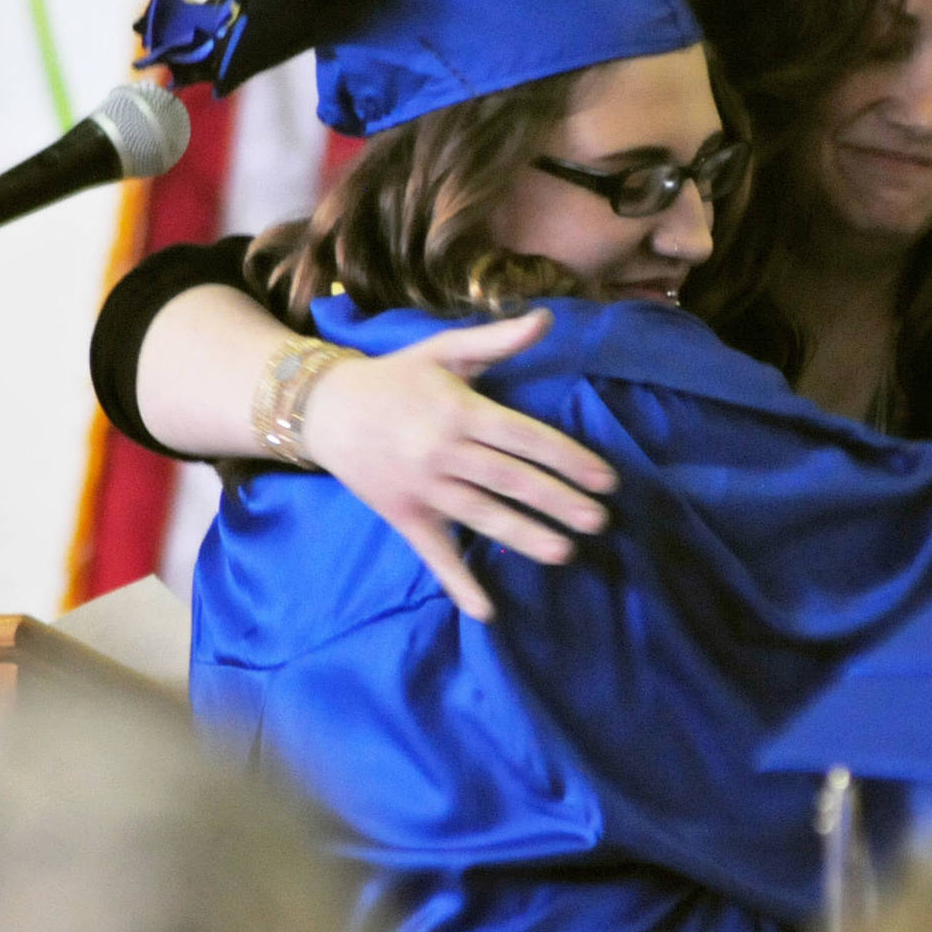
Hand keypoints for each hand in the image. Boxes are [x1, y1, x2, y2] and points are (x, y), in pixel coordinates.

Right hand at [299, 308, 615, 621]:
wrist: (325, 409)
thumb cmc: (395, 378)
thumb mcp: (444, 350)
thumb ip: (497, 340)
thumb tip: (547, 318)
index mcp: (460, 411)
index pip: (525, 438)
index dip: (568, 458)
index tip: (606, 479)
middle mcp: (444, 452)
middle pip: (511, 480)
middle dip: (558, 501)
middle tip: (599, 521)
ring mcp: (423, 488)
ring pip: (481, 516)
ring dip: (524, 536)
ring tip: (565, 553)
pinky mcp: (404, 516)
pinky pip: (435, 554)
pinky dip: (459, 583)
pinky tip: (487, 612)